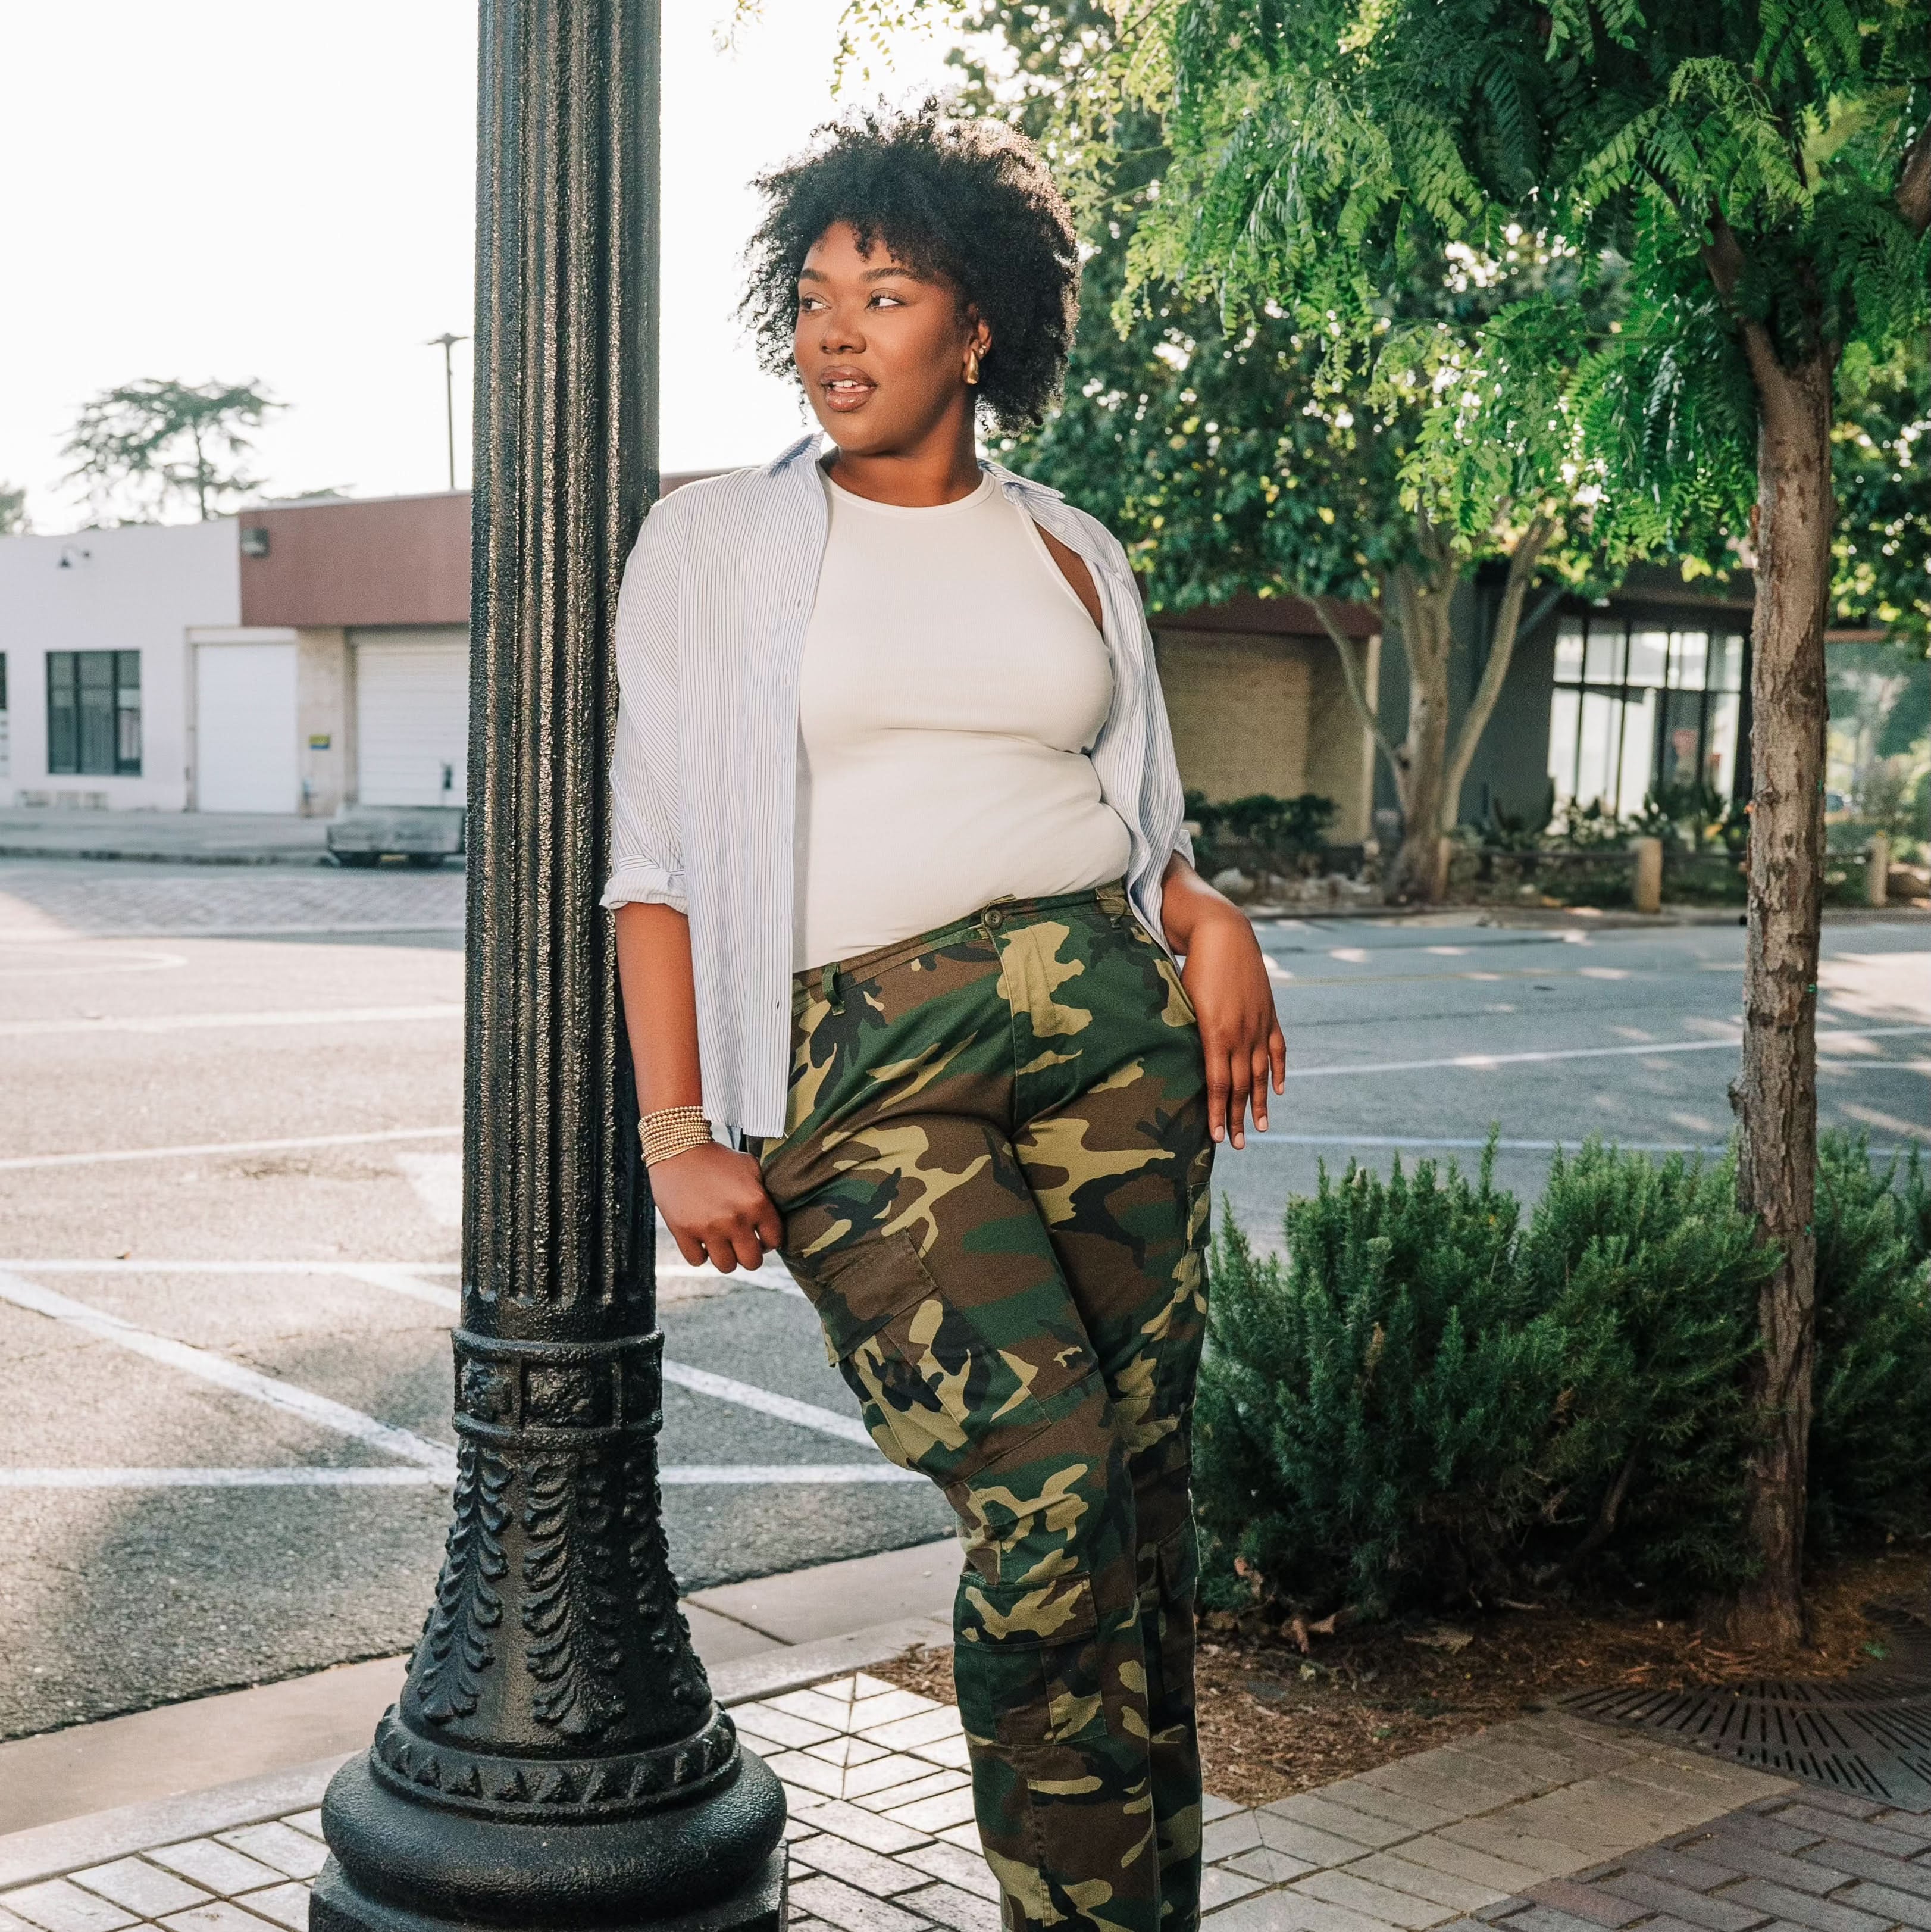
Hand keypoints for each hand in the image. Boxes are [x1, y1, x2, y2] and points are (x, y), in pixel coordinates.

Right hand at [649, 1143, 783, 1272]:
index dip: (768, 1241)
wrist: (679, 1148)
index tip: (760, 1236)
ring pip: (726, 1266)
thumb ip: (765, 1194)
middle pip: (752, 1262)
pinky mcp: (684, 1232)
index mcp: (756, 1203)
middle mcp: (735, 1220)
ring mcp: (708, 1228)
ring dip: (725, 1257)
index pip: (774, 1241)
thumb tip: (774, 1218)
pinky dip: (700, 1253)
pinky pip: (697, 1260)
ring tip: (722, 1243)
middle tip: (741, 1244)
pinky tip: (701, 1239)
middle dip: (749, 1255)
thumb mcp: (750, 1168)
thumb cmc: (718, 1158)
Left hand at [1178, 903, 1285, 1150]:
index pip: (1218, 1084)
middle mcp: (1241, 1034)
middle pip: (1240, 1086)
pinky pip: (1276, 1050)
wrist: (1223, 935)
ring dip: (1259, 1103)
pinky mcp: (1269, 1015)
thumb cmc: (1194, 967)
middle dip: (1236, 1118)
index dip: (1217, 1112)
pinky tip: (1277, 1091)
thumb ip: (1188, 1034)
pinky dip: (1278, 1071)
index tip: (1214, 1137)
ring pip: (1260, 1074)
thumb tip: (1185, 1065)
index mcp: (1216, 1033)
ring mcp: (1259, 1026)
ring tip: (1258, 1128)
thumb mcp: (1184, 1002)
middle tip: (1234, 1145)